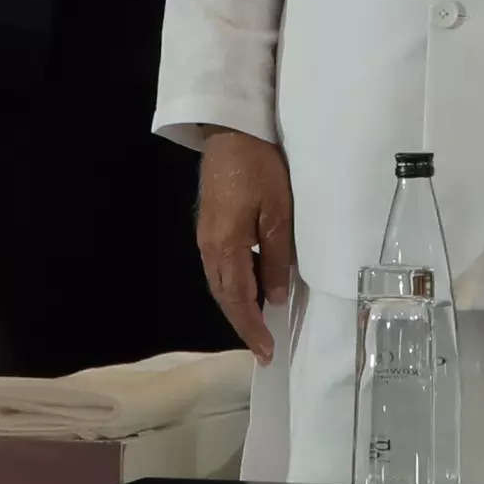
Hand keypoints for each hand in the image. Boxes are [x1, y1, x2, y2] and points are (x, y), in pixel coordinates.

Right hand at [191, 128, 297, 361]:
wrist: (230, 133)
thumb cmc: (259, 169)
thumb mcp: (277, 213)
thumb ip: (275, 257)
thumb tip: (274, 296)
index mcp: (226, 246)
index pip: (239, 299)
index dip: (252, 327)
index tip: (266, 350)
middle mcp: (209, 247)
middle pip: (223, 296)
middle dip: (242, 324)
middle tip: (262, 348)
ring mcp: (205, 236)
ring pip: (219, 284)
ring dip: (237, 307)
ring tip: (257, 325)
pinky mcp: (208, 226)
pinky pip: (219, 268)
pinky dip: (233, 287)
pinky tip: (250, 289)